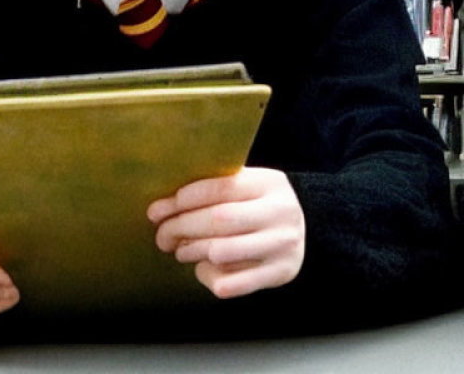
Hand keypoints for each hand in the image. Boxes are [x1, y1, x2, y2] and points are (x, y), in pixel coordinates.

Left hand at [146, 167, 304, 298]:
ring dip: (192, 252)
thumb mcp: (245, 187)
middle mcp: (280, 213)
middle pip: (217, 221)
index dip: (181, 201)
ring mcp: (284, 245)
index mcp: (268, 183)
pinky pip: (235, 283)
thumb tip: (160, 207)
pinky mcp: (282, 273)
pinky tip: (202, 269)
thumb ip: (211, 190)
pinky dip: (210, 277)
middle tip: (162, 236)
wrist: (310, 227)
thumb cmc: (258, 205)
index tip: (156, 211)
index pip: (217, 188)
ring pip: (222, 252)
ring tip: (180, 250)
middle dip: (180, 228)